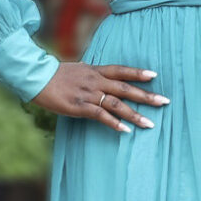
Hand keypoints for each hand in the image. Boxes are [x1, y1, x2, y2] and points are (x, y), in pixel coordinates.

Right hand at [33, 61, 166, 133]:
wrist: (35, 77)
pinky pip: (100, 116)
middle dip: (146, 96)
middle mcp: (95, 81)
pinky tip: (126, 130)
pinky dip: (114, 123)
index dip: (138, 73)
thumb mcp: (78, 69)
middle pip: (125, 88)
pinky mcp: (79, 107)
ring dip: (134, 114)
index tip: (155, 75)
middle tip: (164, 102)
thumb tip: (103, 73)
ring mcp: (88, 94)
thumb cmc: (56, 75)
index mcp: (96, 71)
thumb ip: (93, 72)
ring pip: (116, 104)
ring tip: (150, 123)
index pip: (121, 70)